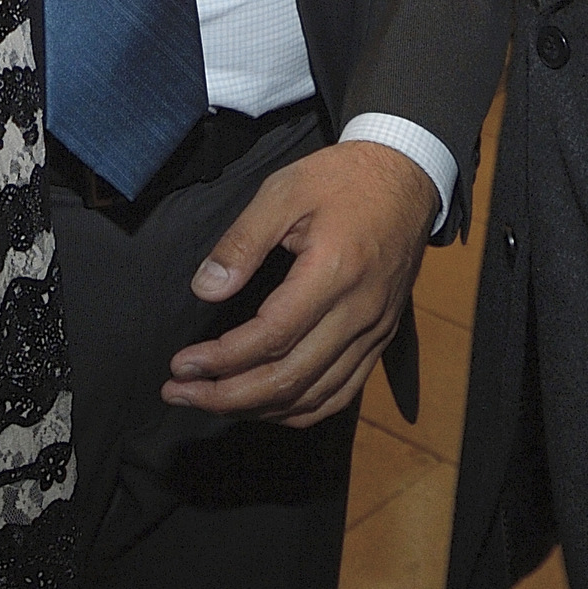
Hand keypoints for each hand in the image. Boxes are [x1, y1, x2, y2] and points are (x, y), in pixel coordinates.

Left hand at [165, 139, 434, 427]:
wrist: (407, 177)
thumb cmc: (343, 179)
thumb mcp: (284, 191)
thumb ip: (243, 241)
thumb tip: (206, 290)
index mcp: (334, 272)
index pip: (272, 337)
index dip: (222, 359)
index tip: (182, 364)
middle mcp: (359, 312)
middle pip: (290, 378)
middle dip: (228, 396)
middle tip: (180, 393)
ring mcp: (374, 331)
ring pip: (314, 396)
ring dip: (257, 409)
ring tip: (211, 401)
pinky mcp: (380, 338)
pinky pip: (341, 393)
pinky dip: (299, 411)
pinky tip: (265, 406)